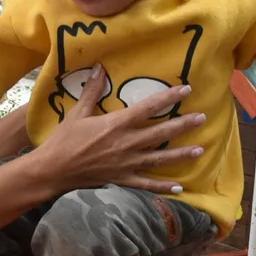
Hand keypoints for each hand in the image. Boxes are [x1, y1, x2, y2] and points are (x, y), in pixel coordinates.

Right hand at [33, 65, 205, 195]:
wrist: (53, 170)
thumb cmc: (63, 140)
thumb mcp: (77, 113)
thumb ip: (91, 91)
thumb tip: (98, 68)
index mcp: (116, 124)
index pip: (148, 108)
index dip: (168, 98)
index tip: (186, 90)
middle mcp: (126, 144)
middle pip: (161, 133)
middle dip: (183, 125)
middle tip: (202, 118)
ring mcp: (126, 164)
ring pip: (160, 159)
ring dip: (181, 154)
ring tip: (200, 149)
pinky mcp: (122, 179)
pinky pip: (147, 184)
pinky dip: (164, 186)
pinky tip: (180, 187)